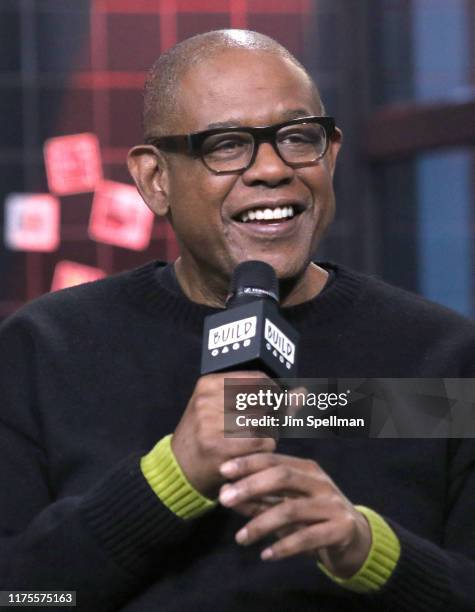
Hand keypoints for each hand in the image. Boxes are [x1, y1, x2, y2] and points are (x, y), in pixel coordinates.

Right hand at [171, 372, 275, 497]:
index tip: (278, 405)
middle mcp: (208, 399)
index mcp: (209, 384)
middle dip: (273, 417)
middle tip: (267, 429)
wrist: (179, 468)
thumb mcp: (227, 409)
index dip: (275, 393)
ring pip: (265, 422)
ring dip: (270, 434)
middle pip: (264, 401)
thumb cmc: (210, 435)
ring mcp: (210, 422)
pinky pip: (261, 442)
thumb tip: (302, 392)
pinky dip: (265, 449)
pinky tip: (254, 454)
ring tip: (258, 442)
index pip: (258, 379)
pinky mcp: (217, 446)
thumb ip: (266, 399)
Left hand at [218, 453, 370, 577]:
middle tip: (224, 499)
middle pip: (282, 477)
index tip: (223, 470)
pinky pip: (308, 537)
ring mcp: (332, 505)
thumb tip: (224, 492)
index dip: (248, 463)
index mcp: (307, 469)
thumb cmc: (313, 517)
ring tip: (239, 538)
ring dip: (261, 523)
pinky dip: (284, 546)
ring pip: (292, 509)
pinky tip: (265, 554)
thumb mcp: (285, 504)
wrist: (355, 539)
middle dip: (251, 486)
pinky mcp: (340, 529)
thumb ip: (258, 499)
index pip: (274, 459)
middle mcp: (320, 482)